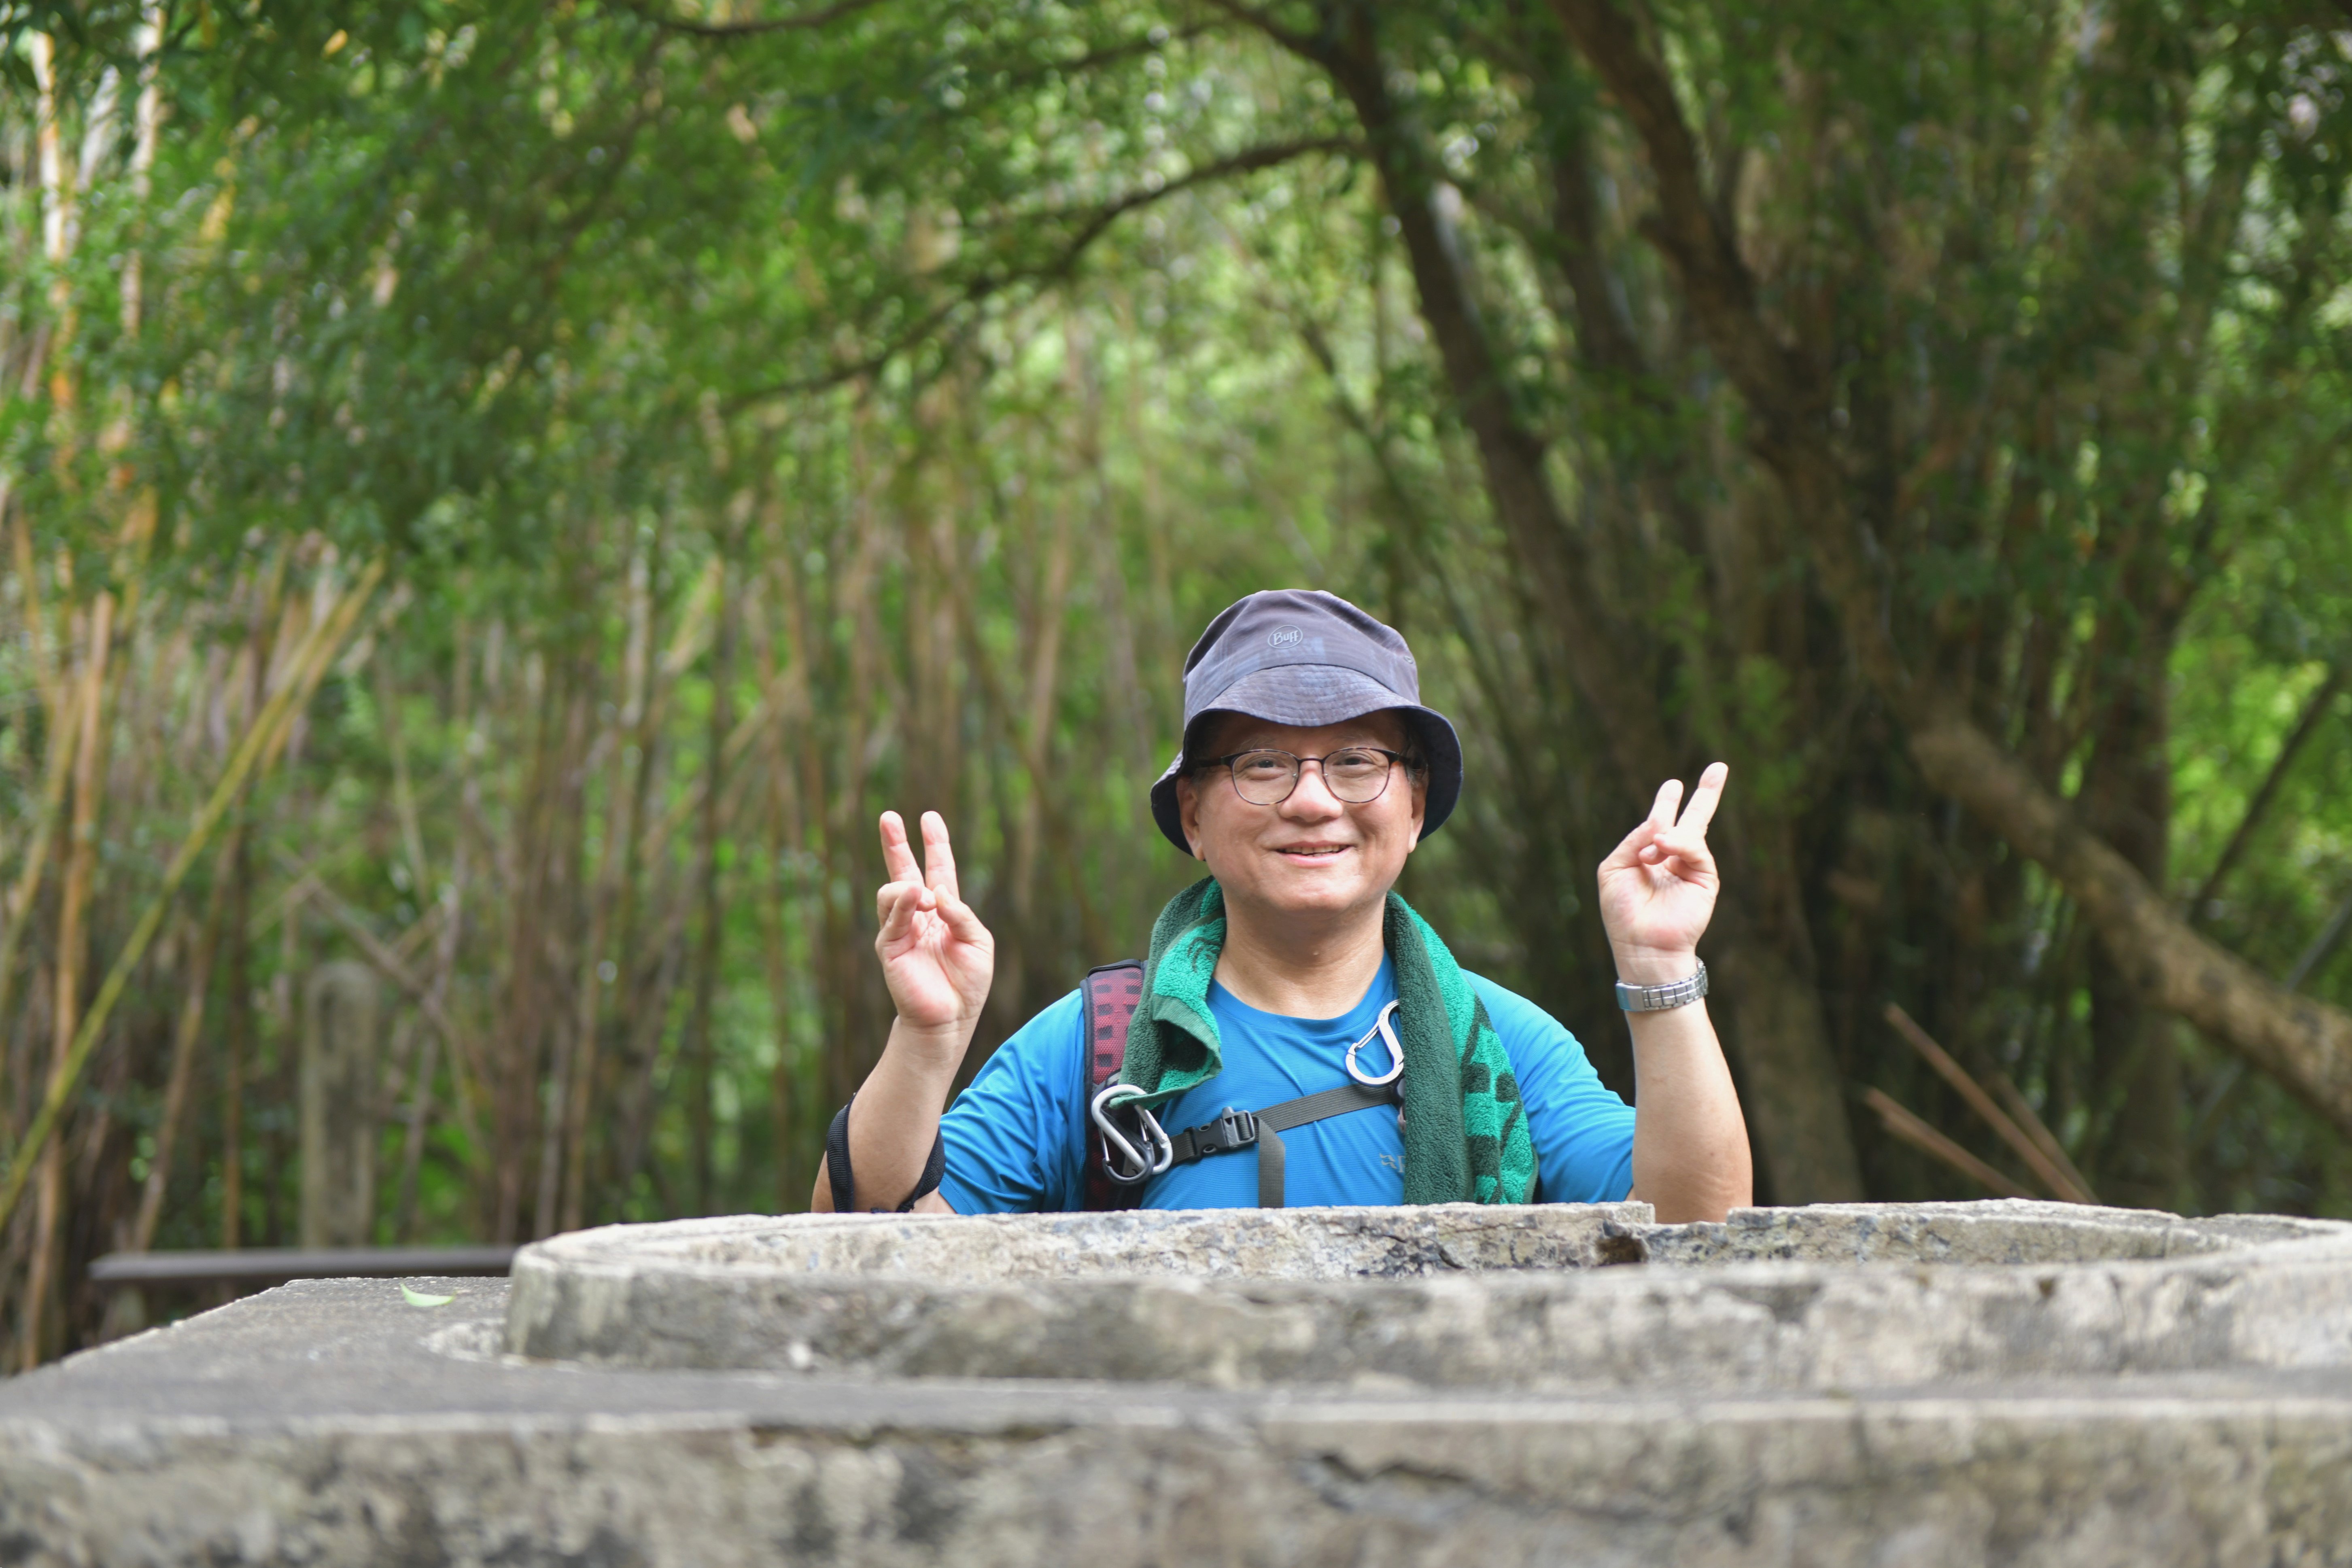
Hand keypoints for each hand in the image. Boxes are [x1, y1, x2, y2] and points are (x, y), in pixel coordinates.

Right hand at [874, 810, 993, 1041]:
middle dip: (896, 844)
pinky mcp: (890, 946)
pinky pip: (891, 917)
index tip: (930, 817)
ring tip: (923, 894)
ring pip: (893, 891)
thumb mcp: (979, 942)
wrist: (950, 1018)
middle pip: (904, 871)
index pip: (939, 869)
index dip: (935, 843)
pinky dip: (902, 902)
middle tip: (888, 816)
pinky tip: (914, 896)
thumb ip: (961, 914)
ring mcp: (902, 929)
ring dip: (908, 884)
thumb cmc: (968, 983)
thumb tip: (937, 891)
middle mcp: (920, 915)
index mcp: (944, 911)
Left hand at [1597, 763, 1726, 984]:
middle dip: (1707, 794)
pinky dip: (1679, 844)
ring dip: (1669, 832)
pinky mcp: (1705, 878)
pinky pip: (1695, 849)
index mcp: (1651, 856)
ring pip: (1693, 831)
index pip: (1662, 823)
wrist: (1641, 944)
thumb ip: (1633, 840)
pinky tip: (1662, 845)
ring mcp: (1691, 868)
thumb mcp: (1615, 868)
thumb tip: (1657, 823)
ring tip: (1656, 845)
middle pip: (1694, 819)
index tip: (1673, 785)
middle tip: (1720, 767)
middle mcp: (1674, 859)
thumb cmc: (1623, 911)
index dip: (1667, 803)